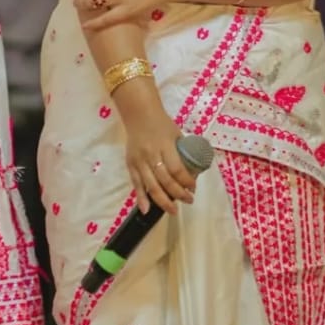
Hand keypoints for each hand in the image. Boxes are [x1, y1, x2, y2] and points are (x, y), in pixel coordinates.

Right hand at [116, 83, 197, 214]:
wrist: (139, 114)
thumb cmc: (161, 123)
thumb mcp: (176, 134)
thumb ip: (182, 153)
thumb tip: (192, 173)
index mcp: (165, 145)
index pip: (177, 169)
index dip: (186, 181)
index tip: (193, 188)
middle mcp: (151, 154)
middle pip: (165, 180)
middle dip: (178, 193)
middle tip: (189, 200)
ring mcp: (139, 160)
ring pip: (151, 185)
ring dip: (163, 201)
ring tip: (174, 210)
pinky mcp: (130, 164)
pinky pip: (136, 184)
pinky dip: (141, 198)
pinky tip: (146, 210)